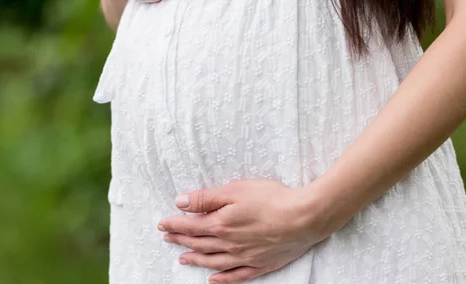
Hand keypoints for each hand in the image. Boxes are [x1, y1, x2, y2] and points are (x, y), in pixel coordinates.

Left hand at [158, 179, 324, 283]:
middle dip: (181, 240)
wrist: (303, 218)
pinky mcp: (260, 265)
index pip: (190, 226)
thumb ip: (207, 198)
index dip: (174, 225)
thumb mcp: (236, 190)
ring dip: (195, 260)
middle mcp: (228, 244)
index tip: (162, 224)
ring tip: (183, 259)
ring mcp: (244, 257)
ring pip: (212, 261)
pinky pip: (235, 276)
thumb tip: (180, 203)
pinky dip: (222, 279)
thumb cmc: (271, 199)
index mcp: (221, 223)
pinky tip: (213, 279)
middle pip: (199, 243)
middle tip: (168, 239)